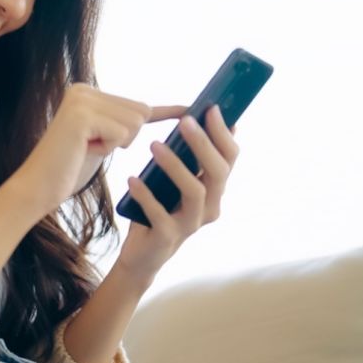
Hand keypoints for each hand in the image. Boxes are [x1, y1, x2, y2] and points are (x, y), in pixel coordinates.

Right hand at [13, 83, 189, 217]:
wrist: (37, 188)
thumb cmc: (70, 168)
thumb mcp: (103, 139)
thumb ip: (123, 122)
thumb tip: (156, 111)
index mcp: (87, 91)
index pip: (137, 104)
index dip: (161, 113)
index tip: (191, 108)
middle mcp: (82, 90)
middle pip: (139, 111)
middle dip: (126, 136)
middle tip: (93, 147)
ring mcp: (81, 100)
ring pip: (135, 121)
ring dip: (118, 142)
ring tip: (87, 148)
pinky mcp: (82, 116)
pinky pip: (123, 133)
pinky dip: (109, 147)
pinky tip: (84, 149)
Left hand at [116, 105, 240, 283]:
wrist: (142, 254)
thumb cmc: (159, 209)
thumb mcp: (173, 180)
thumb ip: (186, 158)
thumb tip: (193, 118)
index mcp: (214, 190)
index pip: (230, 159)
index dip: (223, 134)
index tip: (212, 108)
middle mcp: (209, 207)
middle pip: (218, 173)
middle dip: (204, 144)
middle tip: (185, 121)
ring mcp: (190, 224)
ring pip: (194, 191)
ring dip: (176, 166)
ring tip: (154, 144)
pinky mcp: (168, 236)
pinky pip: (160, 214)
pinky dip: (147, 195)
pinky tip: (133, 179)